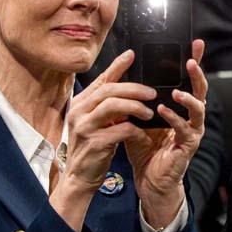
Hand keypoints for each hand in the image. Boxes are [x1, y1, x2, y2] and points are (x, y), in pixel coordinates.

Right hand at [51, 50, 155, 231]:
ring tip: (149, 111)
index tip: (132, 55)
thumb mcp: (97, 123)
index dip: (117, 66)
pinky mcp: (94, 143)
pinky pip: (119, 129)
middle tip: (152, 93)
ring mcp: (84, 127)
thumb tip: (129, 91)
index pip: (101, 79)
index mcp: (80, 103)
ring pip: (113, 105)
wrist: (80, 177)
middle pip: (108, 90)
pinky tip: (142, 132)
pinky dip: (134, 129)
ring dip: (135, 106)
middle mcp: (78, 111)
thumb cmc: (92, 148)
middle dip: (133, 88)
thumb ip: (108, 107)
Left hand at [125, 40, 207, 228]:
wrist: (148, 178)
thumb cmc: (145, 147)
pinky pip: (184, 128)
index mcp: (180, 106)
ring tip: (177, 91)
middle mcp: (191, 116)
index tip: (195, 42)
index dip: (194, 60)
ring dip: (188, 97)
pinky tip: (163, 111)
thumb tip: (122, 76)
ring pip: (199, 109)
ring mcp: (193, 130)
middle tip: (191, 60)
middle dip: (197, 73)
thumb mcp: (137, 117)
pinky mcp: (189, 145)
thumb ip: (135, 99)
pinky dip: (174, 118)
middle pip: (200, 89)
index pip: (188, 79)